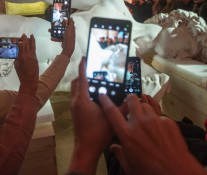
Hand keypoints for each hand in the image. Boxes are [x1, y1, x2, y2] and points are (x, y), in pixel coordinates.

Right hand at [14, 34, 38, 95]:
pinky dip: (33, 46)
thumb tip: (18, 54)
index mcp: (22, 57)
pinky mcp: (35, 59)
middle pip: (27, 44)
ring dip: (32, 40)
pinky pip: (34, 51)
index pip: (21, 45)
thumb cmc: (21, 74)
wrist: (30, 80)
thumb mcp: (17, 65)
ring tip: (32, 35)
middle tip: (23, 35)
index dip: (20, 41)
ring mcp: (33, 57)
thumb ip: (17, 58)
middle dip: (25, 38)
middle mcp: (28, 55)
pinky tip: (32, 44)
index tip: (18, 40)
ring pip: (32, 46)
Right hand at [48, 18, 74, 57]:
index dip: (63, 21)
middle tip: (52, 25)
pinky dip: (55, 38)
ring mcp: (66, 36)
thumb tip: (71, 18)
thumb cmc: (69, 37)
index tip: (58, 20)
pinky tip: (52, 38)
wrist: (68, 47)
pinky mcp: (63, 40)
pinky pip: (58, 38)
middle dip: (56, 26)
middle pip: (62, 27)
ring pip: (59, 32)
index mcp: (71, 28)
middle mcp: (68, 32)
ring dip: (54, 32)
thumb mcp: (70, 28)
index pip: (67, 23)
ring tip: (49, 31)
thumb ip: (71, 23)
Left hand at [68, 58, 112, 174]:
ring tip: (95, 82)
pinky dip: (83, 93)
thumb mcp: (113, 118)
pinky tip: (95, 97)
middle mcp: (75, 102)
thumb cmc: (97, 134)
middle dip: (83, 75)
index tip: (85, 58)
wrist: (86, 149)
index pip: (82, 78)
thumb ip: (123, 107)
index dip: (83, 67)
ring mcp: (74, 108)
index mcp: (82, 100)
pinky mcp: (75, 113)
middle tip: (93, 71)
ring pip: (76, 90)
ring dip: (82, 84)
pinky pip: (77, 98)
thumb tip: (132, 98)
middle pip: (76, 82)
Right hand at [99, 94, 206, 174]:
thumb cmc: (152, 172)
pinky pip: (159, 116)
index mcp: (127, 134)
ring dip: (143, 110)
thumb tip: (114, 148)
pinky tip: (159, 133)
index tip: (103, 96)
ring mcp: (155, 121)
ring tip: (145, 121)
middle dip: (129, 99)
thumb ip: (120, 154)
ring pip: (145, 106)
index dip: (105, 101)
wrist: (177, 173)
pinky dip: (157, 121)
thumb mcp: (129, 166)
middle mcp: (140, 124)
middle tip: (130, 104)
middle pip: (131, 99)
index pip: (112, 112)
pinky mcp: (168, 122)